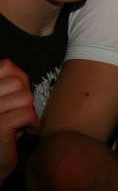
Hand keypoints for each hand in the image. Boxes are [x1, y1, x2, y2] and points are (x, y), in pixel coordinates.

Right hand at [0, 59, 39, 179]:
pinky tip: (27, 132)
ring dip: (29, 111)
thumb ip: (11, 84)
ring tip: (21, 122)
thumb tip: (19, 73)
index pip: (6, 66)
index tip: (16, 95)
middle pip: (18, 82)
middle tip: (19, 112)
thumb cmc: (3, 128)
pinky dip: (33, 124)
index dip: (19, 78)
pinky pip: (28, 113)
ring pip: (26, 97)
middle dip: (25, 97)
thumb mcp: (5, 100)